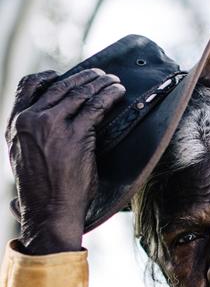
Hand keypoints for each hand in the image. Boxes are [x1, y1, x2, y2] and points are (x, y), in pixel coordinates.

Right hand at [5, 68, 125, 253]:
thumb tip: (45, 122)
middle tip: (99, 74)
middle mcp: (31, 119)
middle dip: (83, 77)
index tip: (63, 75)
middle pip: (60, 86)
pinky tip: (118, 93)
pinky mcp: (75, 135)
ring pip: (79, 92)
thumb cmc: (41, 190)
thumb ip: (30, 135)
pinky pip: (96, 106)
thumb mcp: (22, 156)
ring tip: (112, 82)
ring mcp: (52, 125)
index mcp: (15, 123)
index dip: (49, 77)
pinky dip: (110, 95)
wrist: (49, 211)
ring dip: (100, 83)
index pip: (28, 85)